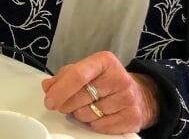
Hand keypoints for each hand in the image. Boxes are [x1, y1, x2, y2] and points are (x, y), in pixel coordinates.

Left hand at [41, 51, 158, 134]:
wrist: (140, 95)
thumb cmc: (107, 81)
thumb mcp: (87, 71)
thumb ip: (65, 77)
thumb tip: (48, 86)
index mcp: (105, 61)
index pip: (78, 75)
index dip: (60, 90)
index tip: (49, 100)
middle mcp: (119, 78)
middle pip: (80, 97)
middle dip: (66, 104)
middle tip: (65, 104)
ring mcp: (127, 99)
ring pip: (88, 114)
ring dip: (80, 114)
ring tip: (87, 106)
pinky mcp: (132, 118)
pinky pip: (99, 127)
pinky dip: (93, 123)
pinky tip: (98, 115)